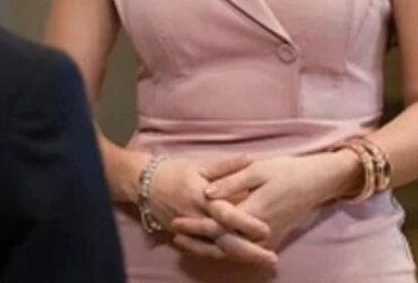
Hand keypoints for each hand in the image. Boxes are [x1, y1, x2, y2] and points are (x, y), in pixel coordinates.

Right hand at [146, 156, 277, 264]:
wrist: (146, 184)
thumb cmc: (175, 172)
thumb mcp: (200, 165)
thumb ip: (226, 166)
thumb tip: (250, 159)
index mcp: (202, 199)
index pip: (227, 215)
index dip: (246, 223)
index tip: (266, 230)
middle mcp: (198, 218)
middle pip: (225, 240)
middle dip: (249, 251)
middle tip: (272, 258)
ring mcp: (191, 231)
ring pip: (217, 249)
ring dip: (240, 256)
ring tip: (261, 259)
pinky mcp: (186, 236)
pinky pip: (206, 250)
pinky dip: (222, 255)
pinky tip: (238, 258)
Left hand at [172, 154, 338, 254]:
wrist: (316, 182)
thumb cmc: (287, 171)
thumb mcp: (258, 169)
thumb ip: (231, 181)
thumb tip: (207, 192)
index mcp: (254, 211)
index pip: (219, 225)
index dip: (195, 225)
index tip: (176, 222)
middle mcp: (260, 230)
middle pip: (222, 242)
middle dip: (197, 240)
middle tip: (174, 233)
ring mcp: (267, 238)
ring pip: (232, 251)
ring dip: (208, 248)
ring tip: (185, 242)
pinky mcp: (272, 239)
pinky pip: (243, 251)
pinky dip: (224, 250)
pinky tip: (209, 244)